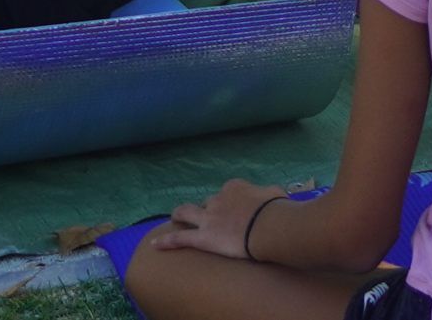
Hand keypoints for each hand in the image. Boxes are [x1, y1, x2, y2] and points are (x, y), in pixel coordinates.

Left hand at [156, 178, 290, 260]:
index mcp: (235, 187)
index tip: (236, 208)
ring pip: (186, 212)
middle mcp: (218, 199)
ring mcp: (208, 218)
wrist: (268, 226)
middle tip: (213, 218)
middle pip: (208, 202)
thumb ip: (270, 192)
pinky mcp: (202, 238)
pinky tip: (155, 245)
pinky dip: (166, 241)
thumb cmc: (276, 209)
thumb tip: (276, 196)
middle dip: (208, 208)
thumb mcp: (276, 193)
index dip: (229, 200)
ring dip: (180, 214)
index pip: (228, 192)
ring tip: (175, 217)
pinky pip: (179, 238)